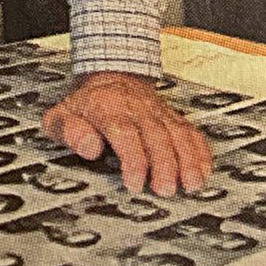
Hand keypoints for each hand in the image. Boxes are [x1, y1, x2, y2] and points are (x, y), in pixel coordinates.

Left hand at [42, 72, 212, 196]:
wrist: (109, 75)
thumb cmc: (85, 105)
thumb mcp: (61, 116)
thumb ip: (68, 132)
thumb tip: (88, 147)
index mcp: (107, 107)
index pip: (124, 132)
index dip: (133, 159)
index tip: (134, 182)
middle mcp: (136, 108)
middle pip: (156, 134)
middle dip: (164, 164)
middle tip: (165, 189)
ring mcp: (157, 111)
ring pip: (177, 133)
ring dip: (187, 159)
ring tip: (190, 184)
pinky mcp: (171, 117)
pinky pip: (190, 131)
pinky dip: (200, 151)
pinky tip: (203, 171)